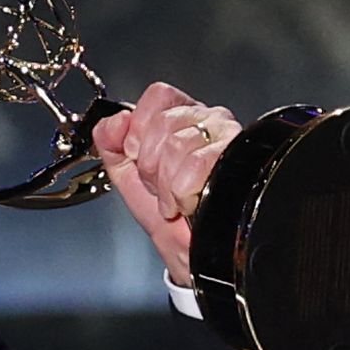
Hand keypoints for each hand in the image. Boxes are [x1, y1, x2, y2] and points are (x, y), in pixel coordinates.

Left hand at [90, 81, 240, 286]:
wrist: (190, 253)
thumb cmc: (168, 218)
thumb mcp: (128, 178)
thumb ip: (110, 144)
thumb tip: (112, 122)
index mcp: (178, 120)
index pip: (159, 96)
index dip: (140, 127)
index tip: (135, 154)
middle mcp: (205, 123)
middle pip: (165, 121)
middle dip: (150, 165)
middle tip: (159, 186)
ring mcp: (224, 139)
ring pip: (179, 143)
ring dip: (167, 184)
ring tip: (175, 198)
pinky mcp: (238, 159)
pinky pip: (197, 163)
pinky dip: (183, 191)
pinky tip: (190, 202)